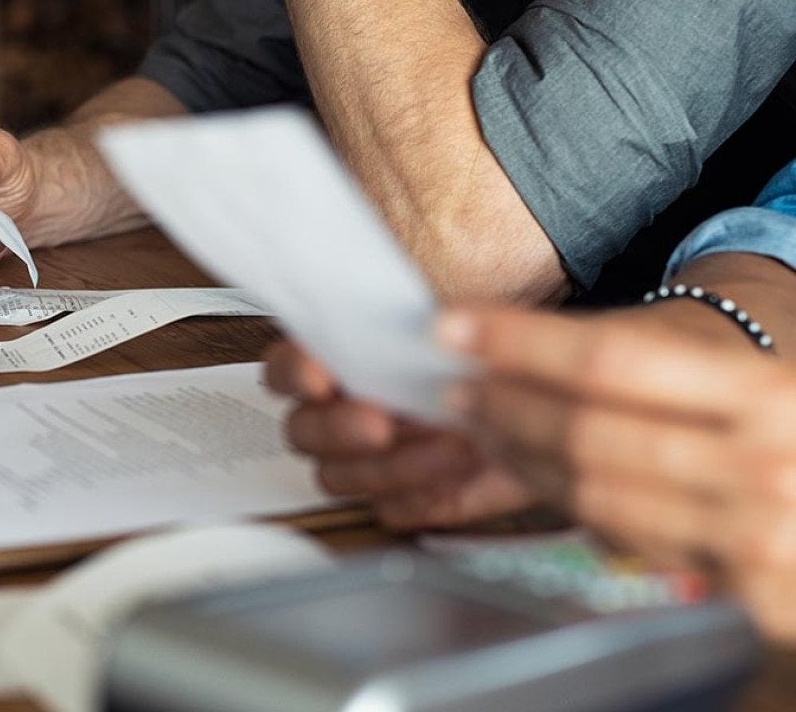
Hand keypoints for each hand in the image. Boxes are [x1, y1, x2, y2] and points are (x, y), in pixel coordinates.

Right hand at [264, 341, 535, 529]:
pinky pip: (390, 510)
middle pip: (301, 432)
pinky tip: (460, 472)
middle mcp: (341, 413)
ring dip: (392, 464)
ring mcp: (367, 461)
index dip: (295, 373)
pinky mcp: (403, 499)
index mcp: (339, 359)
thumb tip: (418, 328)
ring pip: (338, 477)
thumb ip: (427, 322)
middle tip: (381, 423)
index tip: (322, 378)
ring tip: (450, 442)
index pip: (285, 368)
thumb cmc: (492, 355)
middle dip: (338, 429)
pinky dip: (423, 494)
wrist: (545, 400)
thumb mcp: (465, 321)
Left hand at [441, 306, 795, 641]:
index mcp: (764, 392)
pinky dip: (568, 505)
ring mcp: (757, 539)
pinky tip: (539, 476)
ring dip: (520, 459)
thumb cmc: (778, 409)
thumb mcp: (734, 362)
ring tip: (485, 429)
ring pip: (594, 495)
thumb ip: (638, 357)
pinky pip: (625, 543)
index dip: (519, 343)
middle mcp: (765, 466)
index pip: (610, 361)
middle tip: (459, 387)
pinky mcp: (746, 596)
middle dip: (505, 407)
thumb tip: (510, 346)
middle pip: (589, 434)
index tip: (454, 327)